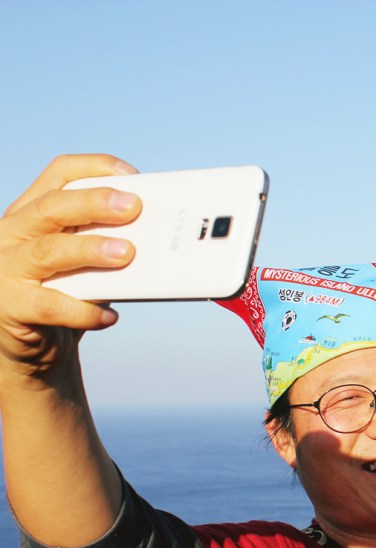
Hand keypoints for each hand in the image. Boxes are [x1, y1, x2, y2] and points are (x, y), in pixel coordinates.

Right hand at [0, 154, 140, 377]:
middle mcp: (12, 234)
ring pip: (49, 251)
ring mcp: (7, 270)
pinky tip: (109, 315)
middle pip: (52, 208)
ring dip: (90, 249)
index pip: (59, 174)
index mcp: (31, 212)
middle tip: (133, 207)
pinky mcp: (12, 307)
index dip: (94, 168)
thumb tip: (155, 236)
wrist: (32, 346)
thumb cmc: (65, 293)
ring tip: (126, 253)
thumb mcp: (81, 259)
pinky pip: (50, 305)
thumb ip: (104, 241)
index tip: (132, 176)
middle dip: (94, 203)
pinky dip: (83, 311)